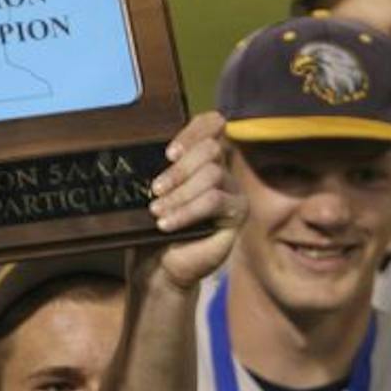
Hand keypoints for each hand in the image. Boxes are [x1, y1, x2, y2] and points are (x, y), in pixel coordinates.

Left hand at [139, 111, 242, 289]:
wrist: (158, 266)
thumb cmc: (153, 228)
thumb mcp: (153, 192)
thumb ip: (160, 167)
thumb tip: (154, 149)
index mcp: (201, 158)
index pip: (212, 124)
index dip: (193, 131)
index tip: (169, 153)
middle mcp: (222, 169)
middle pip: (211, 149)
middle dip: (179, 169)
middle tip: (155, 189)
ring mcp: (233, 190)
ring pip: (212, 175)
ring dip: (179, 194)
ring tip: (157, 211)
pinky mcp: (237, 213)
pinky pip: (214, 201)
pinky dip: (186, 212)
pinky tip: (166, 224)